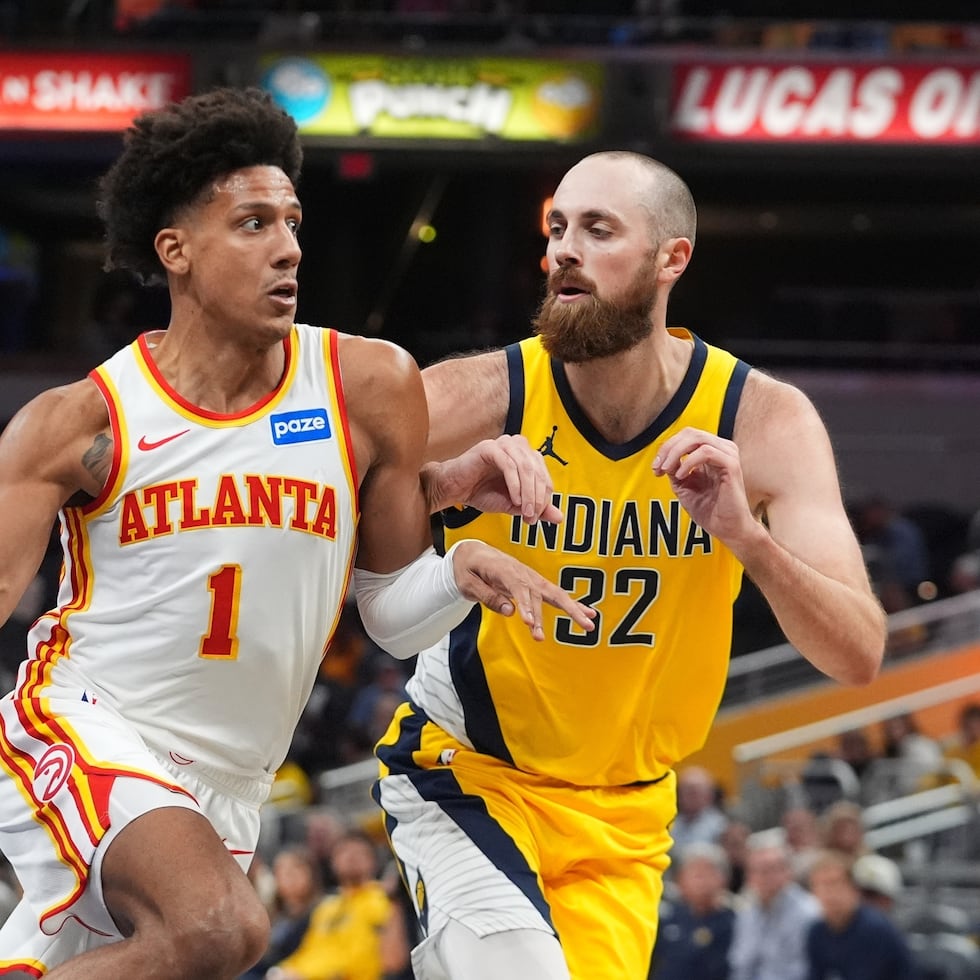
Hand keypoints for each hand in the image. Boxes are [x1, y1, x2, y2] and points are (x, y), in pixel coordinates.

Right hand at [424, 436, 563, 523]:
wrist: (454, 490)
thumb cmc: (482, 493)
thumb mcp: (514, 504)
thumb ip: (536, 508)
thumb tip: (559, 518)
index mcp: (526, 456)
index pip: (545, 476)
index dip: (544, 498)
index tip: (535, 517)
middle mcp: (518, 446)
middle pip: (538, 471)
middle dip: (537, 497)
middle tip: (531, 516)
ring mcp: (504, 444)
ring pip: (526, 467)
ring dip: (528, 493)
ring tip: (524, 511)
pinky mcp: (490, 447)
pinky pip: (509, 465)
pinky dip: (515, 484)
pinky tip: (514, 499)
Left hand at [451, 540, 595, 640]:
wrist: (472, 552)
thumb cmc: (467, 568)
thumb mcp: (468, 583)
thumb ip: (487, 596)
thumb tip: (510, 611)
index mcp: (504, 569)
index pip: (519, 589)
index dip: (525, 606)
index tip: (528, 623)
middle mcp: (522, 572)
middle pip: (542, 592)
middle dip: (558, 610)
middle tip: (571, 628)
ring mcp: (531, 577)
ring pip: (554, 594)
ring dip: (571, 610)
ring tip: (589, 626)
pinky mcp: (535, 583)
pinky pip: (554, 595)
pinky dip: (572, 604)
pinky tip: (588, 615)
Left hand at [652, 427, 757, 546]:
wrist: (726, 528)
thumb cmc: (710, 509)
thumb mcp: (684, 486)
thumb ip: (674, 468)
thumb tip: (663, 457)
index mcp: (712, 451)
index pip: (686, 435)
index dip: (667, 447)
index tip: (655, 468)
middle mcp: (722, 449)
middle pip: (690, 432)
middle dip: (668, 448)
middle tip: (658, 467)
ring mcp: (728, 456)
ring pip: (697, 438)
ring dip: (676, 453)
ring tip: (667, 471)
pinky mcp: (732, 466)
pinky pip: (706, 452)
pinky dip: (688, 462)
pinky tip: (681, 476)